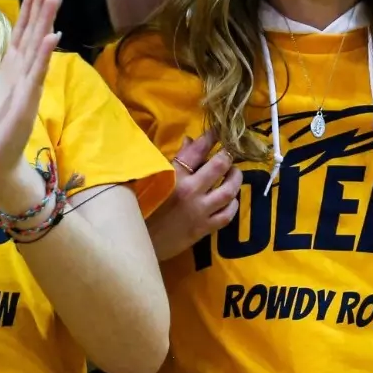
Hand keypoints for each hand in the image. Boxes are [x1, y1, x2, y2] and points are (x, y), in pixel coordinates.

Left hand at [0, 0, 62, 206]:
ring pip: (38, 45)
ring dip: (46, 21)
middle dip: (42, 3)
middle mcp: (23, 69)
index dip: (31, 3)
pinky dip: (44, 54)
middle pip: (34, 29)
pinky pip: (37, 72)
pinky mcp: (27, 99)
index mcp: (11, 64)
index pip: (23, 27)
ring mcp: (27, 83)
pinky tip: (51, 35)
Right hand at [146, 132, 241, 259]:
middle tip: (230, 153)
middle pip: (219, 166)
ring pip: (228, 191)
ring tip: (235, 173)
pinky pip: (226, 215)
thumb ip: (173, 160)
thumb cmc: (141, 207)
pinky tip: (231, 199)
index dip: (211, 136)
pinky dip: (232, 204)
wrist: (136, 241)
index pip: (197, 150)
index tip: (218, 130)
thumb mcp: (153, 179)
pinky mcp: (203, 229)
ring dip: (235, 178)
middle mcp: (190, 190)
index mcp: (174, 176)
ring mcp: (199, 211)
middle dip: (228, 156)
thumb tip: (190, 141)